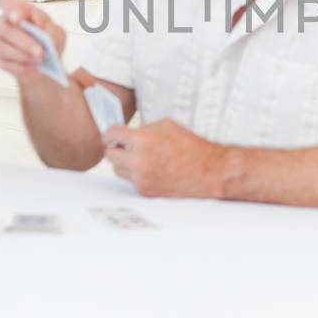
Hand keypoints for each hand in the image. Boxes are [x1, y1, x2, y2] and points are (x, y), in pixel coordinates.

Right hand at [0, 0, 66, 86]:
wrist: (48, 65)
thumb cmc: (50, 41)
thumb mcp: (57, 32)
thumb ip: (51, 28)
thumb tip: (40, 28)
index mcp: (17, 11)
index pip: (4, 1)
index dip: (8, 7)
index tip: (18, 18)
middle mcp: (3, 24)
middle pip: (5, 29)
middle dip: (24, 41)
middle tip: (40, 51)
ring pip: (2, 48)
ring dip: (23, 55)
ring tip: (40, 59)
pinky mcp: (0, 60)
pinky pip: (6, 63)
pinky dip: (21, 66)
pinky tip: (32, 66)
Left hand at [102, 119, 228, 197]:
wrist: (209, 172)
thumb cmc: (191, 146)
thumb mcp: (167, 126)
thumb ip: (143, 128)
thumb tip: (126, 132)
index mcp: (143, 140)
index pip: (111, 134)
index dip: (111, 133)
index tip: (112, 134)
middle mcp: (138, 161)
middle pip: (109, 154)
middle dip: (116, 148)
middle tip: (124, 146)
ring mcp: (140, 178)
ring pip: (117, 169)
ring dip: (124, 163)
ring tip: (141, 158)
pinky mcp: (145, 191)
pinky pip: (130, 180)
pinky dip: (136, 174)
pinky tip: (152, 169)